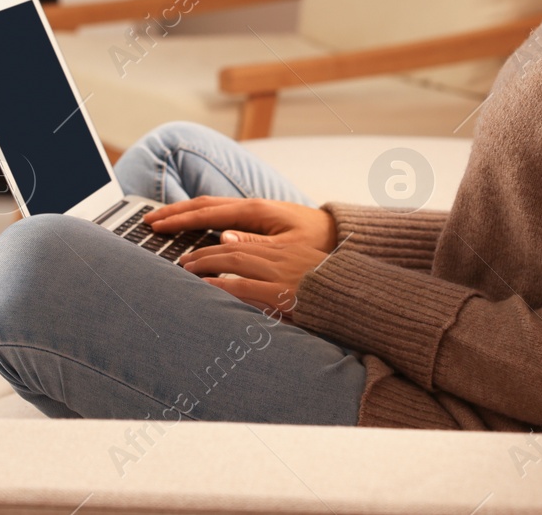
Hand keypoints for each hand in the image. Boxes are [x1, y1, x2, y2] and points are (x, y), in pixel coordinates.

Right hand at [144, 196, 335, 251]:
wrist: (343, 236)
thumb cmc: (319, 245)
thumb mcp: (289, 248)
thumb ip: (254, 244)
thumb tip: (222, 239)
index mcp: (255, 211)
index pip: (208, 213)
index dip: (179, 219)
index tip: (155, 225)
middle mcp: (251, 207)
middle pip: (203, 206)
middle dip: (174, 212)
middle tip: (147, 220)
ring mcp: (253, 211)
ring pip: (210, 208)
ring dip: (184, 213)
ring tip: (162, 221)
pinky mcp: (258, 219)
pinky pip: (220, 215)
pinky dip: (200, 218)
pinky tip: (191, 226)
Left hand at [178, 240, 328, 319]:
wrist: (356, 297)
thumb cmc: (330, 287)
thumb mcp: (303, 269)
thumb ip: (277, 264)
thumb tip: (251, 262)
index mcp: (285, 250)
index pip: (242, 243)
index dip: (215, 247)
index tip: (197, 254)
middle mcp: (280, 257)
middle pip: (233, 250)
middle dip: (205, 255)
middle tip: (184, 263)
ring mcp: (280, 274)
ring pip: (234, 263)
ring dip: (207, 265)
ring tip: (187, 272)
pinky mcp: (281, 293)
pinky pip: (245, 286)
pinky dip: (222, 284)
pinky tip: (206, 286)